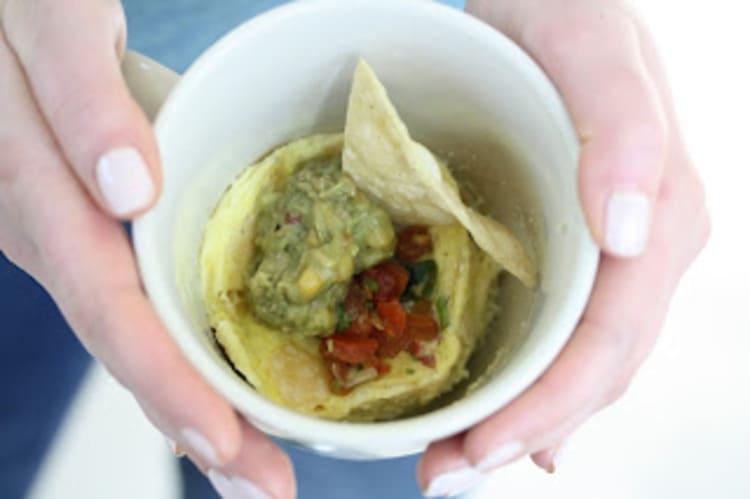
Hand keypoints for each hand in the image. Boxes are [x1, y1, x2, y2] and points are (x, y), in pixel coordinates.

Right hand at [0, 1, 292, 496]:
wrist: (6, 21)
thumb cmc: (25, 8)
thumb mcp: (51, 25)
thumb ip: (78, 98)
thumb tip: (130, 190)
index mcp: (37, 194)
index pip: (110, 306)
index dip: (165, 380)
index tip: (226, 443)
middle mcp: (46, 233)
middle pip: (125, 345)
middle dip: (194, 424)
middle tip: (265, 488)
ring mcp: (65, 238)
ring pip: (129, 335)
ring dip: (189, 406)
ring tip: (251, 466)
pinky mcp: (86, 229)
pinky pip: (132, 302)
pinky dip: (175, 355)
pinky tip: (213, 390)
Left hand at [418, 0, 709, 495]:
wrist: (547, 4)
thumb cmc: (567, 15)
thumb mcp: (590, 51)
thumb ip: (623, 131)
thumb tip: (630, 233)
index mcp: (660, 220)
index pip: (609, 343)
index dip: (548, 407)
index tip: (479, 449)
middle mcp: (641, 251)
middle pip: (592, 372)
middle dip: (521, 434)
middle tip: (445, 475)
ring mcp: (608, 259)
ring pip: (576, 366)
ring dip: (519, 423)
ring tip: (457, 460)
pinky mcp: (570, 254)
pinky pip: (561, 337)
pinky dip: (532, 389)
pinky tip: (510, 422)